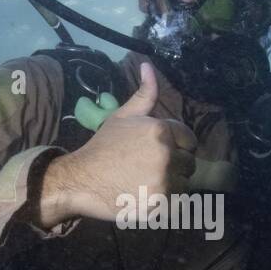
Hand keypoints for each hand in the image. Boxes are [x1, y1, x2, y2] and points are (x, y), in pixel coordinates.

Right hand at [39, 62, 196, 225]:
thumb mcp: (123, 116)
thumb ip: (144, 94)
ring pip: (184, 185)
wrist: (80, 179)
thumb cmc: (102, 147)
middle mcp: (166, 154)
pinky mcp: (159, 205)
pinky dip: (165, 203)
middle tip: (151, 170)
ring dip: (172, 186)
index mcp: (161, 130)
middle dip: (175, 166)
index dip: (177, 146)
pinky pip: (176, 205)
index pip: (189, 140)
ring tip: (148, 184)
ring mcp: (164, 181)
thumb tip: (148, 64)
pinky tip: (146, 197)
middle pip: (189, 164)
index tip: (159, 153)